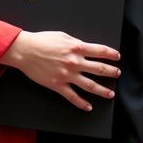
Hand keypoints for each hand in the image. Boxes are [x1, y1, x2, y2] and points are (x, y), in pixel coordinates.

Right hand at [0, 31, 119, 110]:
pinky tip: (88, 107)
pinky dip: (82, 103)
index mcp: (76, 47)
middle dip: (111, 72)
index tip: (117, 57)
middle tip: (117, 74)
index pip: (100, 51)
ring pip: (90, 85)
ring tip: (110, 93)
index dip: (111, 54)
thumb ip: (75, 43)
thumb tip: (85, 48)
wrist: (25, 51)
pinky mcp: (58, 85)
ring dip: (103, 90)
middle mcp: (74, 62)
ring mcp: (67, 75)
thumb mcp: (62, 36)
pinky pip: (73, 97)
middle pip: (100, 69)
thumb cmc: (42, 41)